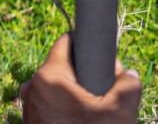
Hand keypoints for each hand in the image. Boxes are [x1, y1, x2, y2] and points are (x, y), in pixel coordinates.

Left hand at [20, 34, 141, 123]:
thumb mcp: (120, 109)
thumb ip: (129, 82)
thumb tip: (127, 73)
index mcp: (48, 76)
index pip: (68, 42)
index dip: (90, 49)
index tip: (105, 67)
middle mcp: (32, 86)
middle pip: (64, 65)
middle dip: (86, 77)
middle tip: (104, 98)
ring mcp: (28, 104)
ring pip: (59, 86)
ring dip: (77, 96)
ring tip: (94, 115)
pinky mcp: (30, 119)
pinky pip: (52, 103)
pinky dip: (68, 109)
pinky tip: (83, 121)